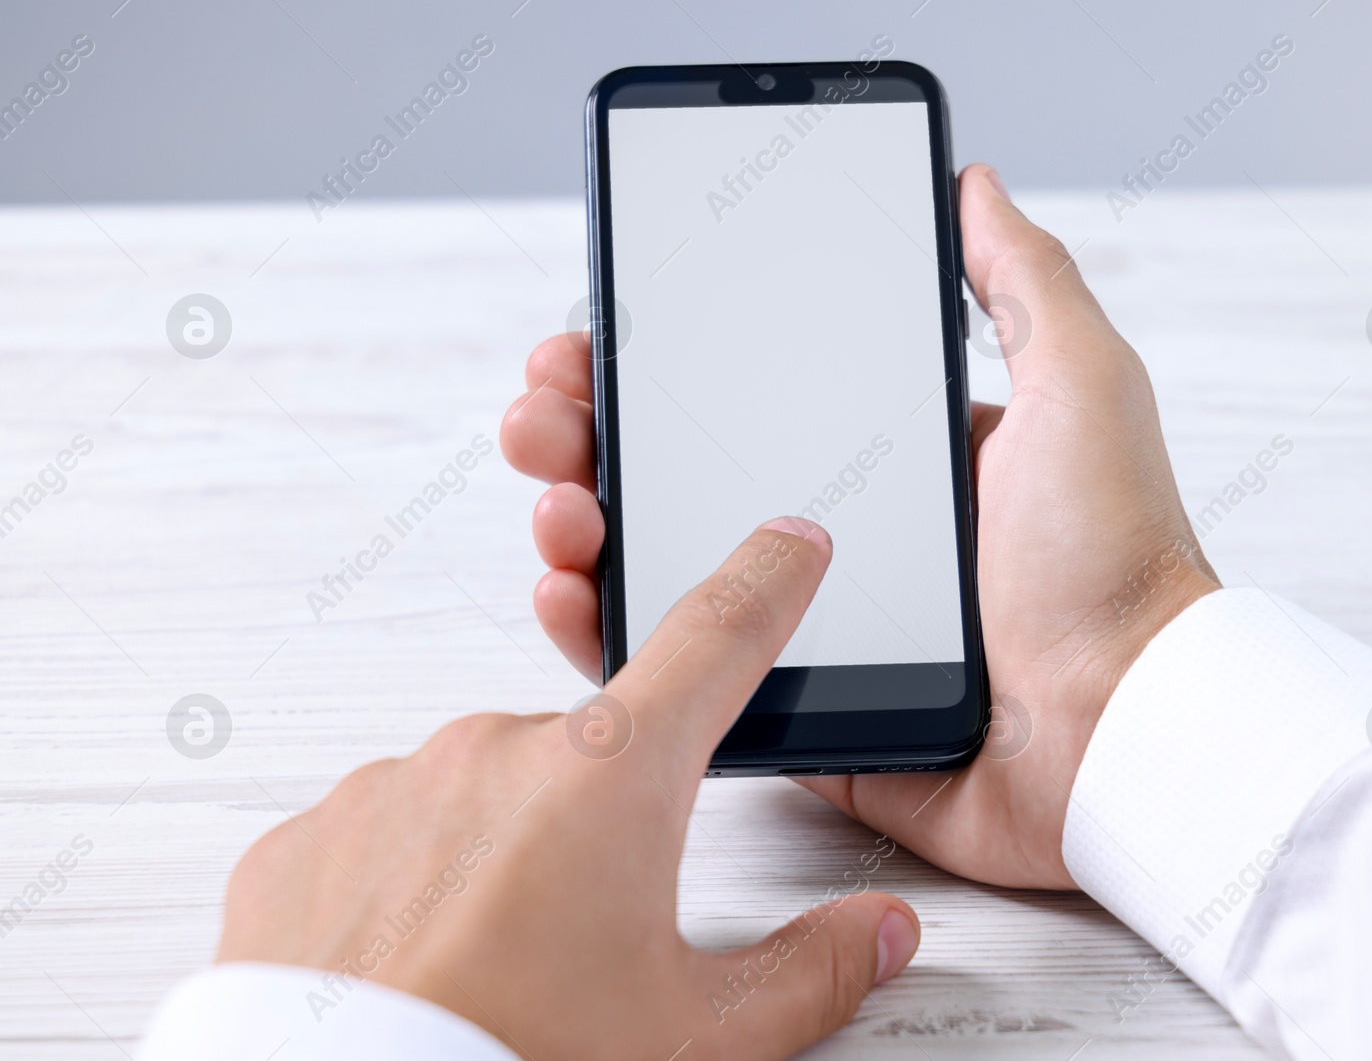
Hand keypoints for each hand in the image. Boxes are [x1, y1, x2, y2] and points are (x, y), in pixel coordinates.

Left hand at [217, 522, 920, 1058]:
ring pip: (488, 798)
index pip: (717, 640)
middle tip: (590, 936)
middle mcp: (496, 754)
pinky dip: (416, 883)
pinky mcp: (311, 837)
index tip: (787, 546)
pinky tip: (425, 963)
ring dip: (509, 858)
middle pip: (595, 756)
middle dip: (606, 828)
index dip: (766, 584)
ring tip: (501, 967)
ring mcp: (393, 788)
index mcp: (609, 780)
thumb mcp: (697, 1038)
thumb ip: (807, 970)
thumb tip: (874, 932)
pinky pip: (391, 835)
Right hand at [500, 165, 1218, 889]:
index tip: (599, 340)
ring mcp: (808, 625)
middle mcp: (839, 537)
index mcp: (890, 461)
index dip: (661, 368)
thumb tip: (972, 184)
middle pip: (681, 475)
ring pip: (663, 568)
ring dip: (583, 521)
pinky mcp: (793, 710)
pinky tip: (568, 587)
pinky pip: (683, 674)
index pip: (745, 395)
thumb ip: (1022, 281)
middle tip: (548, 408)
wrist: (1124, 724)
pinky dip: (609, 635)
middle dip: (592, 432)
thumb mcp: (1079, 383)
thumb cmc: (1112, 558)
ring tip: (553, 492)